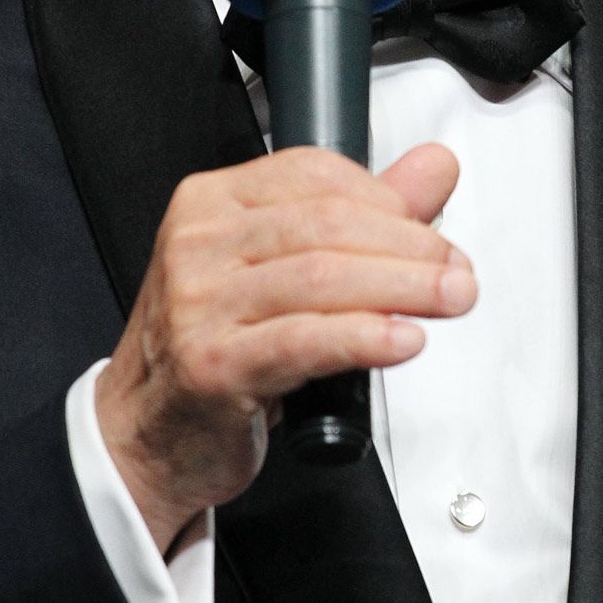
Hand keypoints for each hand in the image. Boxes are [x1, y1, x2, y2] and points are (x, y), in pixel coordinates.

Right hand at [94, 141, 472, 553]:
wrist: (145, 435)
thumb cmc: (216, 345)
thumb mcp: (282, 268)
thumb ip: (363, 214)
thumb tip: (435, 168)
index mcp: (212, 202)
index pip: (314, 173)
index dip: (387, 198)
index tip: (431, 229)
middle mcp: (199, 243)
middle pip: (326, 223)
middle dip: (409, 245)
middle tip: (456, 272)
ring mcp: (198, 303)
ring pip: (321, 276)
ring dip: (403, 287)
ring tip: (448, 300)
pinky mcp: (212, 365)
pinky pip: (304, 341)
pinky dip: (365, 336)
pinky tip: (403, 339)